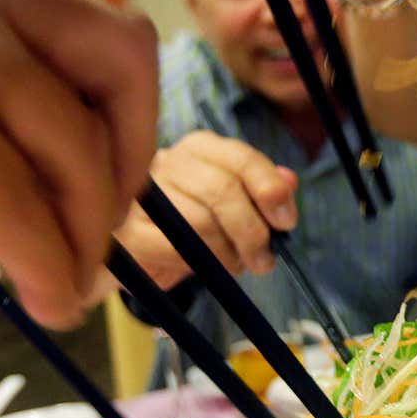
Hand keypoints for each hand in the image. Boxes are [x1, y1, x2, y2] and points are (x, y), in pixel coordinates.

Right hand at [114, 130, 297, 289]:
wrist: (140, 252)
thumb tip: (288, 182)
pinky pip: (175, 249)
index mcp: (201, 148)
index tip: (286, 223)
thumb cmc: (195, 221)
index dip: (270, 191)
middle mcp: (168, 161)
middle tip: (263, 260)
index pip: (242, 158)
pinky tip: (205, 269)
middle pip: (223, 190)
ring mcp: (142, 195)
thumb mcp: (233, 203)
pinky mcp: (128, 232)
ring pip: (201, 222)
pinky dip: (200, 264)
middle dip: (252, 231)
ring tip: (234, 264)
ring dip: (228, 253)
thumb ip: (263, 190)